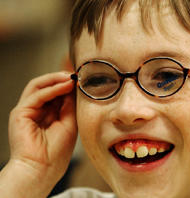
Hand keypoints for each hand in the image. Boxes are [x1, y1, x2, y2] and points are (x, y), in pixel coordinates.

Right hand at [0, 72, 76, 197]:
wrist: (43, 169)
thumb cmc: (57, 151)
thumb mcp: (69, 122)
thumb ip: (69, 105)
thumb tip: (75, 87)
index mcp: (47, 113)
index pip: (56, 92)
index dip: (68, 84)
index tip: (83, 79)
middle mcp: (36, 110)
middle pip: (47, 86)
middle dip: (62, 78)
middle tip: (78, 75)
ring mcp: (27, 110)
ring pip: (39, 86)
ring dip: (56, 79)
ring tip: (71, 77)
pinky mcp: (20, 113)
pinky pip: (37, 95)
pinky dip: (52, 88)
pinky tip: (65, 85)